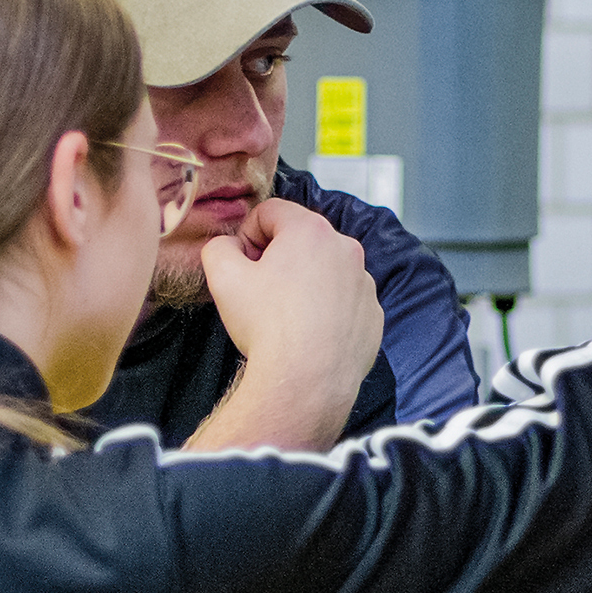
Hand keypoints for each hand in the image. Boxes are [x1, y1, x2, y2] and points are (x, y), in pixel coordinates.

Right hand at [192, 200, 381, 451]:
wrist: (307, 380)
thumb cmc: (268, 326)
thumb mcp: (223, 278)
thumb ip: (219, 248)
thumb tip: (229, 247)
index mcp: (311, 230)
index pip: (270, 212)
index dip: (248, 236)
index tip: (243, 265)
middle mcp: (346, 249)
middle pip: (301, 240)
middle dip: (278, 259)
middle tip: (260, 292)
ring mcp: (364, 283)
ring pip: (325, 271)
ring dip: (304, 284)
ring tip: (285, 317)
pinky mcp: (373, 315)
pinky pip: (344, 302)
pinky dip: (326, 311)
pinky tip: (308, 333)